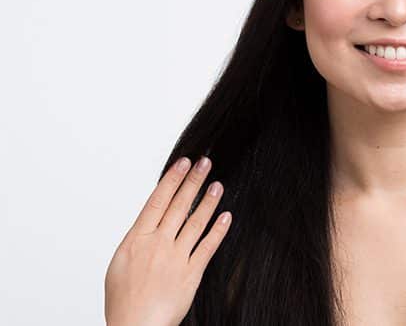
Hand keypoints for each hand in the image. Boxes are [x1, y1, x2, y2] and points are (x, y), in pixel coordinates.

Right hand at [104, 156, 231, 325]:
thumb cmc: (124, 301)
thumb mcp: (119, 264)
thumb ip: (137, 240)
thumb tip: (149, 222)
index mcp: (137, 240)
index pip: (157, 201)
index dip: (171, 180)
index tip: (182, 163)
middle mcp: (158, 244)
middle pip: (178, 206)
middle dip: (192, 181)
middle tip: (204, 163)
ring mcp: (176, 258)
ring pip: (195, 222)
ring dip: (208, 201)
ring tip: (217, 185)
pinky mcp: (192, 274)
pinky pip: (208, 247)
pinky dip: (218, 230)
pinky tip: (226, 216)